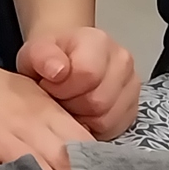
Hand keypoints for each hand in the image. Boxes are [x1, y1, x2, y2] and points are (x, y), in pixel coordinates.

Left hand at [17, 27, 138, 139]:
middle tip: (59, 96)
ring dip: (83, 117)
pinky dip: (95, 126)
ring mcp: (132, 85)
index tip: (50, 84)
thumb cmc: (50, 58)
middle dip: (72, 104)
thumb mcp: (35, 52)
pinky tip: (83, 112)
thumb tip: (57, 71)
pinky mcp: (133, 107)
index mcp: (98, 41)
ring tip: (71, 103)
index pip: (87, 73)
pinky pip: (114, 128)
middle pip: (98, 101)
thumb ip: (41, 56)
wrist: (64, 62)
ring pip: (107, 118)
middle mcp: (122, 60)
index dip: (62, 87)